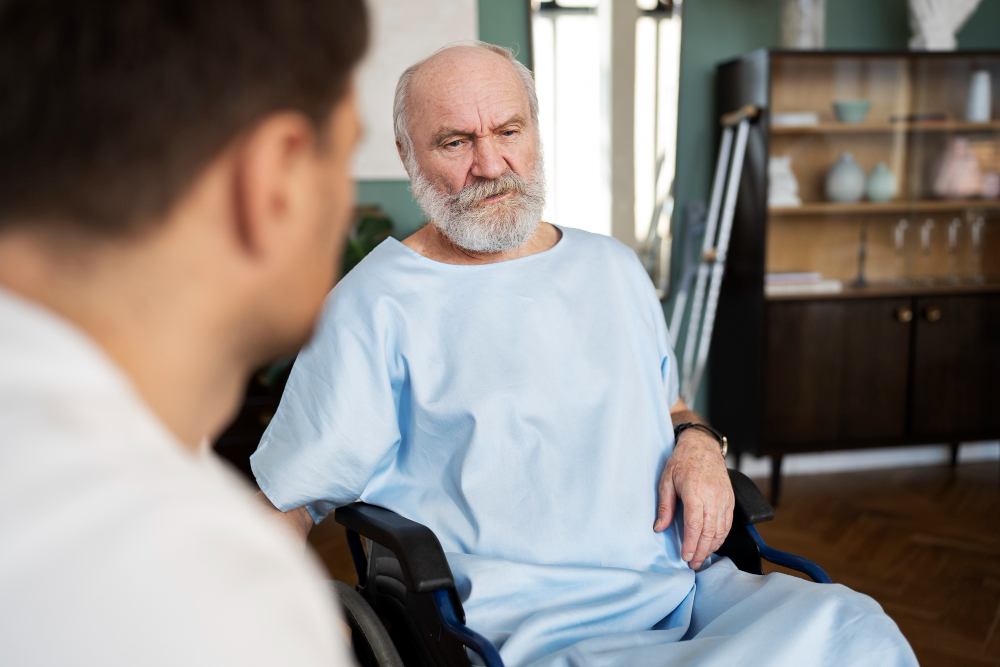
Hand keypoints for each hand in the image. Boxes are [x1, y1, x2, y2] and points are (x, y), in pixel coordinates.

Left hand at [653, 429, 733, 569]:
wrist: (702, 446)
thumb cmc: (682, 461)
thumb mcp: (666, 480)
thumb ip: (664, 506)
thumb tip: (659, 528)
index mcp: (695, 491)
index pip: (694, 525)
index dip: (690, 544)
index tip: (684, 557)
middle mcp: (713, 497)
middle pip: (709, 532)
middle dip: (700, 551)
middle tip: (692, 564)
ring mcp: (724, 499)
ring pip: (721, 531)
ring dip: (711, 548)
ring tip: (700, 558)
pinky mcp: (730, 500)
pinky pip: (727, 524)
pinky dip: (721, 538)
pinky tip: (712, 545)